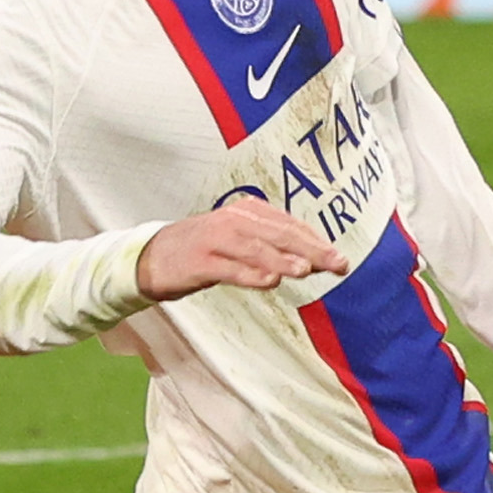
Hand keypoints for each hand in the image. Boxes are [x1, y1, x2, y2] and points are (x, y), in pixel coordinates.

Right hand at [137, 202, 351, 301]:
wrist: (152, 257)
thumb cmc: (204, 250)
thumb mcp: (240, 241)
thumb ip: (273, 248)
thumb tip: (314, 260)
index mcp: (247, 212)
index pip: (289, 225)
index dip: (316, 242)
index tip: (340, 259)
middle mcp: (233, 221)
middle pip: (278, 234)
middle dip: (310, 249)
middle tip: (337, 263)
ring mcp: (214, 240)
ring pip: (255, 248)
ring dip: (282, 259)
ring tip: (307, 270)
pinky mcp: (199, 262)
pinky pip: (229, 268)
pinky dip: (250, 273)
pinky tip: (269, 280)